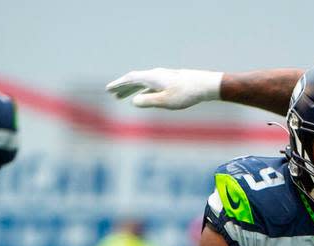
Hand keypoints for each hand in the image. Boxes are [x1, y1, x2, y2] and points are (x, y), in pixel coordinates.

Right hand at [105, 68, 222, 109]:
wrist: (205, 85)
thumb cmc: (185, 94)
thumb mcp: (165, 101)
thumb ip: (148, 101)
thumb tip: (134, 101)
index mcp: (152, 78)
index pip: (130, 79)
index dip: (118, 84)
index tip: (108, 89)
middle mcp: (155, 75)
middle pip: (134, 80)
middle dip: (122, 87)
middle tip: (112, 94)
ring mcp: (163, 77)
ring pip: (143, 83)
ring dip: (132, 89)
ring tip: (123, 97)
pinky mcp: (170, 82)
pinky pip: (151, 86)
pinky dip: (143, 91)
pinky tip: (143, 97)